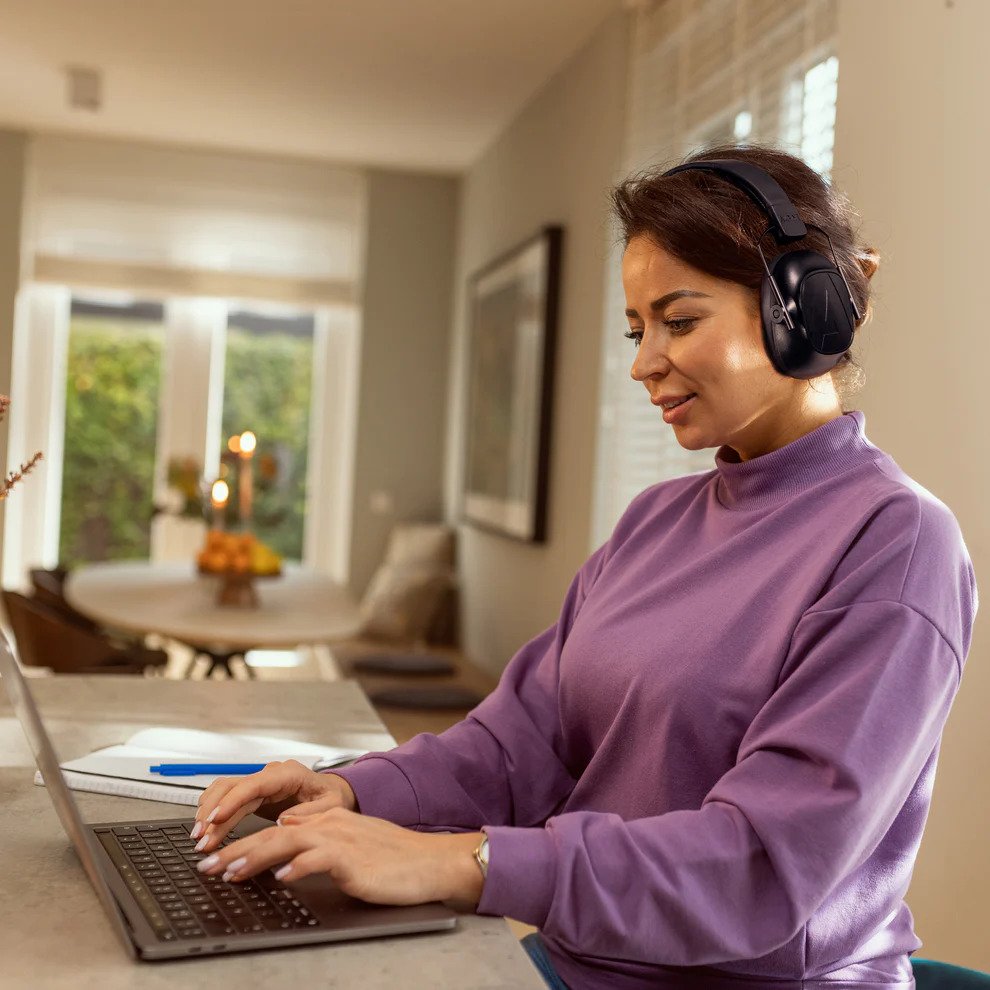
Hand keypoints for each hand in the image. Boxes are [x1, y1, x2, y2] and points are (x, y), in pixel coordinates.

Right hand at [190, 761, 356, 852]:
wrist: (332, 792)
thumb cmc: (331, 798)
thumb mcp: (331, 807)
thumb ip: (310, 813)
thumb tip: (284, 821)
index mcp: (288, 774)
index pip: (253, 784)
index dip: (232, 801)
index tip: (214, 819)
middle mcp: (270, 774)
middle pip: (232, 786)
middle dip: (213, 812)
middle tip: (201, 838)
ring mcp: (260, 782)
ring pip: (225, 791)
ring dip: (208, 813)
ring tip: (199, 838)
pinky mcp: (254, 794)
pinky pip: (227, 799)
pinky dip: (213, 813)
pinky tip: (206, 829)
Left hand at [196, 807, 484, 906]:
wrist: (428, 862)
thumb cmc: (392, 860)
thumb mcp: (349, 846)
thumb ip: (316, 841)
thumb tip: (284, 841)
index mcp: (326, 820)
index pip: (273, 828)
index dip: (240, 842)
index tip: (215, 857)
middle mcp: (329, 824)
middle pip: (271, 833)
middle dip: (234, 848)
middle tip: (205, 864)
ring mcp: (340, 838)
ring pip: (286, 841)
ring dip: (254, 857)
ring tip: (229, 871)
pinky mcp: (352, 857)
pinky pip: (318, 858)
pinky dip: (297, 865)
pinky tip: (281, 876)